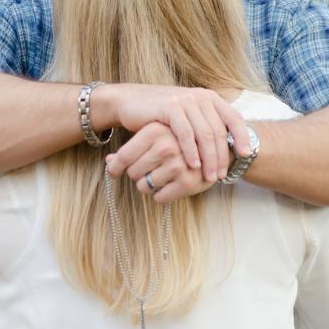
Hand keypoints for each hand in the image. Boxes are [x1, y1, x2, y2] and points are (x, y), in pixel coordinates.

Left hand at [106, 122, 233, 203]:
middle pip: (132, 172)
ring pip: (144, 187)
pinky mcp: (188, 182)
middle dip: (137, 175)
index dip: (115, 167)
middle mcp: (166, 146)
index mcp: (155, 131)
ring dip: (148, 186)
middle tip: (148, 172)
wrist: (220, 146)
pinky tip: (170, 186)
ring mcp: (177, 164)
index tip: (113, 172)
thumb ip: (132, 149)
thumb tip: (108, 161)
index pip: (124, 156)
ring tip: (160, 178)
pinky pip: (159, 197)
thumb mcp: (156, 137)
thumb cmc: (181, 142)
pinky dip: (161, 195)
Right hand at [108, 84, 247, 182]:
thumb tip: (227, 148)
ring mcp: (185, 100)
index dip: (242, 137)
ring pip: (204, 133)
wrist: (130, 102)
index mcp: (209, 98)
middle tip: (221, 176)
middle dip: (222, 156)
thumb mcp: (187, 117)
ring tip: (209, 176)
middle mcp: (200, 96)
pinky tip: (192, 166)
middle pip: (219, 130)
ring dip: (209, 158)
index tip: (245, 156)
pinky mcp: (169, 107)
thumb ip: (205, 126)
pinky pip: (185, 133)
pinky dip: (191, 151)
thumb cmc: (160, 116)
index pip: (233, 118)